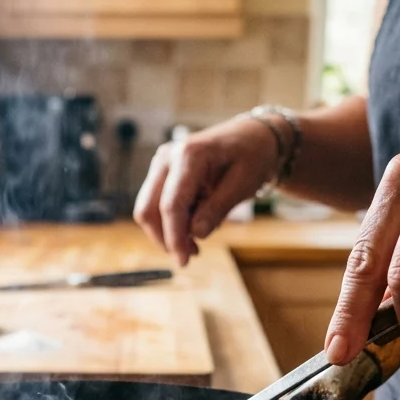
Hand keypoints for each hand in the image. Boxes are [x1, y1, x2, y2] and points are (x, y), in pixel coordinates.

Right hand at [134, 117, 281, 266]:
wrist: (251, 137)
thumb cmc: (251, 157)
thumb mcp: (243, 184)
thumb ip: (218, 209)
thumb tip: (195, 234)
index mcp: (189, 155)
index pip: (171, 204)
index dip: (174, 237)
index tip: (183, 262)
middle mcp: (167, 157)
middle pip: (149, 208)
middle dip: (165, 238)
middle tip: (191, 255)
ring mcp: (161, 164)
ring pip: (148, 209)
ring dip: (167, 232)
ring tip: (196, 241)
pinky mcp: (161, 174)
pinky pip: (156, 205)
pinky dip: (171, 222)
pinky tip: (194, 225)